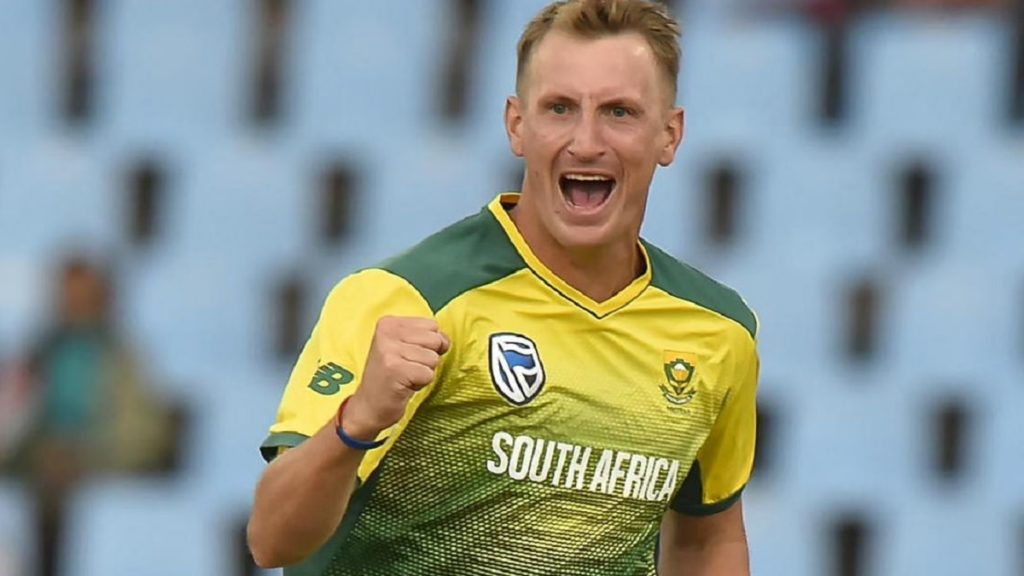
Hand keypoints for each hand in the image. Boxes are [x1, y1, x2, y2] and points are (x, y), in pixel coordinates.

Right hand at [342, 316, 449, 439]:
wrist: (369, 406)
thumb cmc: (393, 377)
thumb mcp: (408, 348)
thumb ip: (429, 338)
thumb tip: (445, 341)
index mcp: (389, 322)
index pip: (432, 325)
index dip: (427, 345)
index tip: (407, 357)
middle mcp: (387, 332)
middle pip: (435, 340)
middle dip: (427, 359)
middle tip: (406, 368)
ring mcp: (389, 350)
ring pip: (433, 358)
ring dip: (423, 372)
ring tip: (404, 377)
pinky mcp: (394, 369)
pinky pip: (428, 374)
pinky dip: (420, 384)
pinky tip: (403, 385)